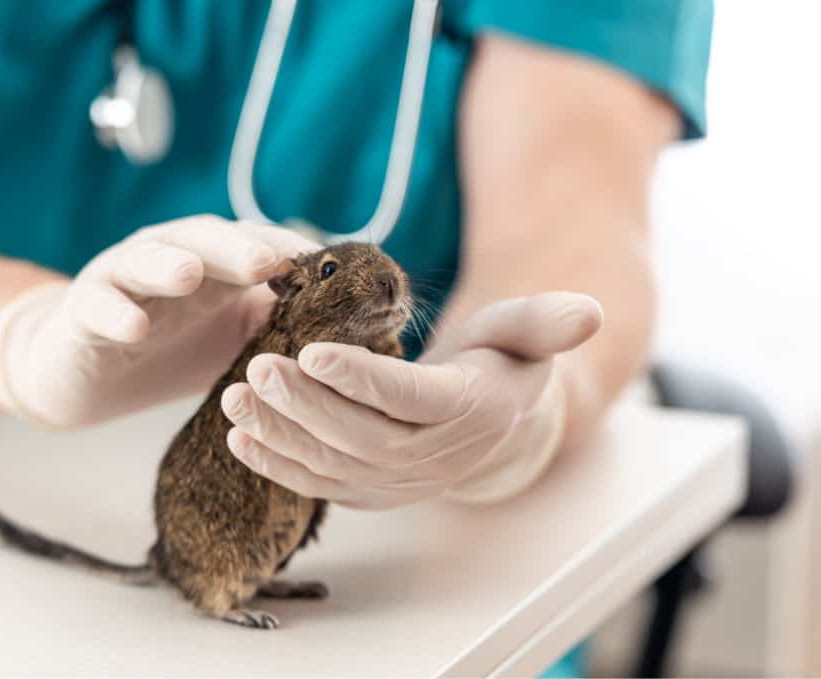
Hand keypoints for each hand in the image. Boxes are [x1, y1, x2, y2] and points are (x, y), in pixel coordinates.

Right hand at [0, 215, 316, 427]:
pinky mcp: (85, 310)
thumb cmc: (170, 348)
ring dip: (169, 264)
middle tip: (268, 259)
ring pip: (147, 261)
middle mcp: (173, 258)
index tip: (329, 266)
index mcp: (217, 265)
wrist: (87, 374)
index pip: (258, 246)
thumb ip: (283, 327)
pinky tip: (134, 327)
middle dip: (237, 247)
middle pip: (208, 241)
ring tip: (191, 273)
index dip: (291, 252)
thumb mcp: (236, 338)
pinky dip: (115, 312)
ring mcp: (125, 280)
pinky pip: (99, 306)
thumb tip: (360, 336)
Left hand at [221, 292, 601, 508]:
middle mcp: (432, 458)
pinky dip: (277, 463)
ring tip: (233, 397)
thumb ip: (548, 323)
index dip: (361, 379)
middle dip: (305, 405)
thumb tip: (591, 313)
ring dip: (279, 433)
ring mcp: (397, 482)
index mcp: (469, 412)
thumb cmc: (503, 365)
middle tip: (258, 367)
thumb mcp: (527, 335)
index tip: (311, 350)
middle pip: (360, 438)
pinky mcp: (368, 490)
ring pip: (331, 465)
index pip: (409, 400)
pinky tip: (238, 435)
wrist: (494, 426)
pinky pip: (318, 484)